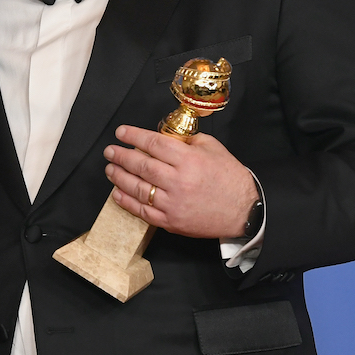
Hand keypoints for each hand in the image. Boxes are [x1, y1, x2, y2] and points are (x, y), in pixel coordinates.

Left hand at [103, 125, 256, 238]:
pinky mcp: (172, 222)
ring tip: (110, 169)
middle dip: (121, 156)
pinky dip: (127, 202)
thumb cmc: (230, 178)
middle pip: (141, 165)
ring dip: (119, 177)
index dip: (134, 136)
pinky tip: (117, 193)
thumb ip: (187, 140)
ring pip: (138, 188)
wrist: (245, 210)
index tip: (121, 132)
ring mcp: (173, 203)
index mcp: (189, 160)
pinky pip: (143, 211)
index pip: (154, 144)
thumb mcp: (213, 148)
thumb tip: (163, 135)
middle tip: (109, 151)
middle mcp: (179, 181)